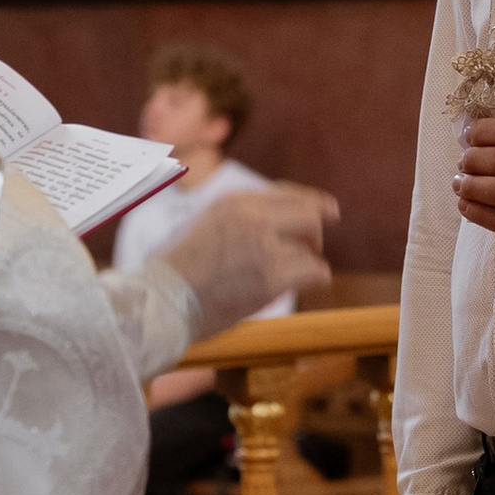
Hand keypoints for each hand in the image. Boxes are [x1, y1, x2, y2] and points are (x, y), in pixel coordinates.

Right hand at [154, 183, 335, 337]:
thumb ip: (244, 221)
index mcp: (234, 202)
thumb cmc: (181, 274)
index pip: (287, 192)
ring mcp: (263, 245)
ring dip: (309, 263)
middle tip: (308, 254)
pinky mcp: (272, 276)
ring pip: (312, 247)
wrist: (164, 302)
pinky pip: (314, 271)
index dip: (312, 202)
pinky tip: (304, 286)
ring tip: (292, 278)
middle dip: (314, 235)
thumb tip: (284, 226)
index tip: (330, 211)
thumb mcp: (209, 227)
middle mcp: (251, 216)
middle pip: (310, 214)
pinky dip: (314, 279)